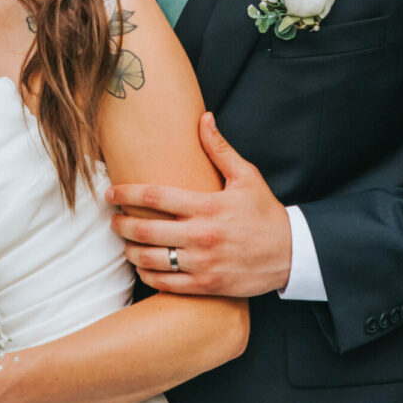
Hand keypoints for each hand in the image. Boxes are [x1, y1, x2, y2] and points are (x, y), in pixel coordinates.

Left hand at [106, 112, 291, 296]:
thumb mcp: (247, 177)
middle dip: (120, 223)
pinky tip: (143, 267)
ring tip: (125, 243)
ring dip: (130, 251)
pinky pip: (166, 283)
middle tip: (112, 219)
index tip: (111, 192)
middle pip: (145, 229)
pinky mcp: (206, 285)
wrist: (292, 255)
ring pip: (150, 259)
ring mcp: (202, 263)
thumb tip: (203, 118)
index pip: (155, 196)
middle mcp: (201, 235)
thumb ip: (220, 149)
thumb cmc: (266, 214)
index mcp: (207, 206)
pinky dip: (148, 275)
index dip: (126, 192)